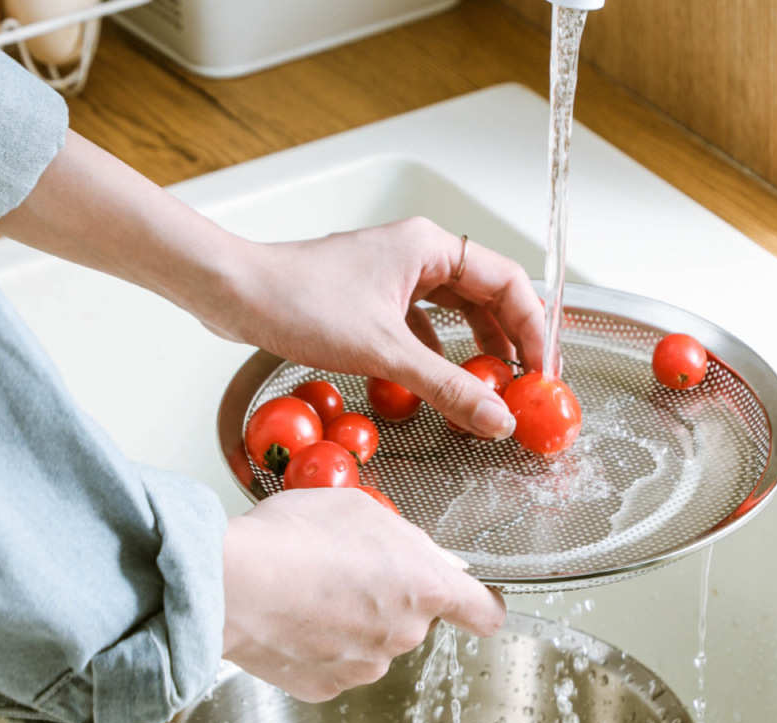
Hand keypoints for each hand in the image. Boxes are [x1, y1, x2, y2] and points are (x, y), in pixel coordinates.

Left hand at [213, 218, 544, 437]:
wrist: (234, 294)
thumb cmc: (299, 304)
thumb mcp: (384, 352)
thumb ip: (447, 387)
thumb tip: (496, 419)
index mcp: (429, 248)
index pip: (509, 282)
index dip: (534, 328)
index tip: (542, 371)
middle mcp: (417, 255)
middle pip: (486, 297)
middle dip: (508, 342)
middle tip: (523, 387)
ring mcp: (393, 276)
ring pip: (454, 313)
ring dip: (475, 350)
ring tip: (491, 389)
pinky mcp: (371, 299)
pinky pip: (422, 326)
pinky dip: (438, 355)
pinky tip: (440, 384)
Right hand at [221, 488, 505, 700]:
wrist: (228, 584)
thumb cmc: (292, 538)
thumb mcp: (361, 510)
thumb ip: (406, 540)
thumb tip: (427, 559)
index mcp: (425, 588)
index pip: (484, 613)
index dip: (480, 605)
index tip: (473, 603)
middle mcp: (405, 635)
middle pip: (417, 621)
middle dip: (394, 599)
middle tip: (349, 570)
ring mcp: (366, 667)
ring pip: (375, 643)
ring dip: (356, 623)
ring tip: (310, 591)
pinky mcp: (327, 687)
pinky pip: (336, 663)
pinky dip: (321, 646)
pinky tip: (293, 619)